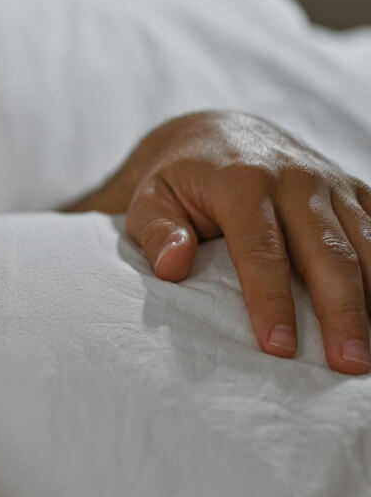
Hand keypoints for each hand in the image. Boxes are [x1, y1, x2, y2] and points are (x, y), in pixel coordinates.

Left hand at [79, 111, 370, 374]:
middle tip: (348, 363)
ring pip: (367, 243)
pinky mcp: (353, 190)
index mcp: (243, 182)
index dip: (271, 301)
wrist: (217, 134)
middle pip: (328, 253)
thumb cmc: (177, 181)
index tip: (278, 347)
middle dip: (341, 311)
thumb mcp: (148, 201)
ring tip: (370, 352)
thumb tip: (173, 266)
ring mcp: (331, 183)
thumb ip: (156, 233)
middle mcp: (296, 179)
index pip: (262, 251)